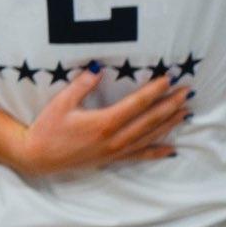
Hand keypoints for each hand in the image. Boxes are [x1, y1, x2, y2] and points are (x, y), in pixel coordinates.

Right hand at [13, 68, 189, 175]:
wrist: (38, 157)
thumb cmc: (47, 129)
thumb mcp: (60, 103)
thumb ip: (81, 85)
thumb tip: (98, 68)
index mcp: (104, 122)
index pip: (137, 104)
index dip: (154, 91)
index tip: (169, 79)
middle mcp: (115, 138)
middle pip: (149, 120)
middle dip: (170, 105)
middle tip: (187, 93)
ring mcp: (115, 150)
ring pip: (149, 136)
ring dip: (169, 124)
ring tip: (185, 112)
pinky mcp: (112, 159)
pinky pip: (139, 155)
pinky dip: (157, 152)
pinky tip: (171, 148)